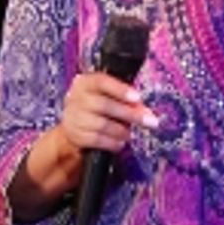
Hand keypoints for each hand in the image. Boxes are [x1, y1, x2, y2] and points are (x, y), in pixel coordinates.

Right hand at [8, 72, 159, 221]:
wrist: (75, 129)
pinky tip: (119, 143)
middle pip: (105, 105)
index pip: (101, 81)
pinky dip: (112, 143)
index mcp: (85, 83)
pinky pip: (98, 140)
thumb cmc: (99, 110)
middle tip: (150, 122)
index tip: (137, 98)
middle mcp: (76, 98)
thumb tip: (146, 113)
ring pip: (103, 124)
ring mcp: (73, 117)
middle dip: (130, 114)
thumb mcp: (112, 99)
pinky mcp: (75, 134)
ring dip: (121, 131)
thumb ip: (129, 102)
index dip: (120, 89)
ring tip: (129, 134)